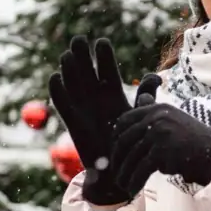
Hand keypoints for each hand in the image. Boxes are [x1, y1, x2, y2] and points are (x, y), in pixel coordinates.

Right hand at [48, 35, 155, 203]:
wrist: (118, 171)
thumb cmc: (131, 141)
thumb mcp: (140, 115)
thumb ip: (145, 95)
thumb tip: (155, 76)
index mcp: (114, 94)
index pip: (107, 70)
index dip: (104, 56)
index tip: (102, 42)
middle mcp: (96, 98)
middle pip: (86, 72)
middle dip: (82, 56)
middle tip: (78, 40)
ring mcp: (83, 109)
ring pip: (73, 84)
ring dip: (69, 70)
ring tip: (67, 55)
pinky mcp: (72, 123)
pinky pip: (63, 105)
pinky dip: (58, 92)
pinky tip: (55, 77)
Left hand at [113, 77, 210, 187]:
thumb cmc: (194, 140)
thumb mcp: (174, 119)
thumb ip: (155, 114)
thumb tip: (141, 97)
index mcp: (157, 109)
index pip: (125, 120)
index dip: (115, 138)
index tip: (114, 153)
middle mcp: (156, 117)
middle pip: (125, 140)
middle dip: (117, 160)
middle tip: (115, 174)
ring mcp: (159, 132)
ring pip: (132, 157)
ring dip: (124, 174)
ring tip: (122, 185)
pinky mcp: (162, 150)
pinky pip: (141, 169)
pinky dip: (135, 181)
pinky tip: (132, 190)